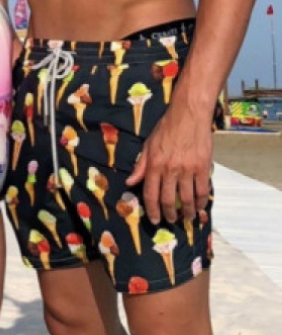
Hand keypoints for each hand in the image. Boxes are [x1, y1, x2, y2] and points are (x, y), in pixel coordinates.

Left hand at [126, 105, 212, 225]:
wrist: (189, 114)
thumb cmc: (167, 128)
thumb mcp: (148, 145)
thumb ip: (140, 166)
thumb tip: (130, 182)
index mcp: (154, 165)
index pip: (151, 194)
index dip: (152, 210)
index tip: (154, 219)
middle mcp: (170, 170)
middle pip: (169, 200)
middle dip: (169, 214)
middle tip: (171, 220)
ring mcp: (188, 169)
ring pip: (187, 198)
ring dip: (187, 212)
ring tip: (187, 217)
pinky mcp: (203, 167)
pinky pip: (202, 190)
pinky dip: (201, 201)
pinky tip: (200, 206)